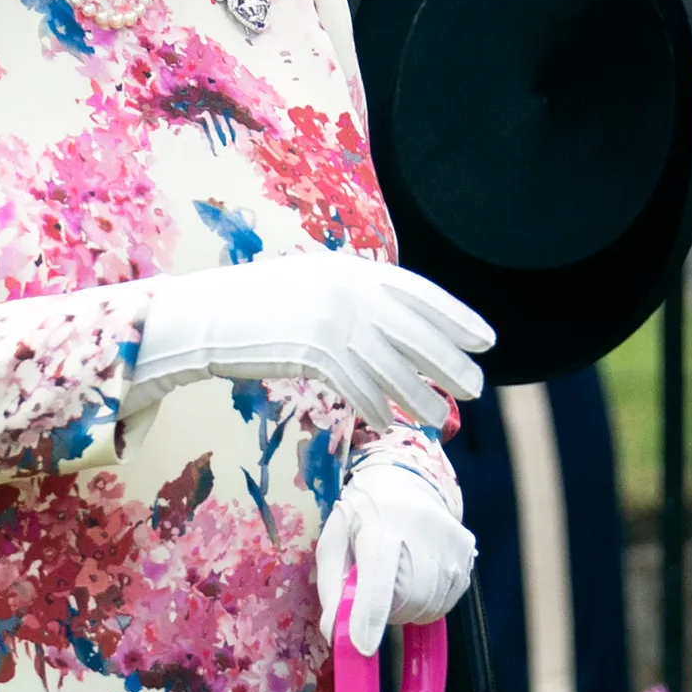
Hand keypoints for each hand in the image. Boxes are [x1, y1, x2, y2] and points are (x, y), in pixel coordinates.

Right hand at [126, 253, 492, 427]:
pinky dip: (377, 406)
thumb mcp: (311, 284)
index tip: (484, 339)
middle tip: (475, 386)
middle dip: (449, 362)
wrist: (206, 314)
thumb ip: (353, 296)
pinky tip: (390, 422)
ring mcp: (330, 323)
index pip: (419, 292)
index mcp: (351, 269)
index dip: (456, 317)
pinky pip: (356, 387)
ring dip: (419, 396)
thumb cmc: (258, 303)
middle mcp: (347, 292)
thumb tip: (395, 326)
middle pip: (413, 332)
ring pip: (390, 367)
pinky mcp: (311, 354)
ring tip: (441, 417)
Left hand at [317, 462, 475, 656]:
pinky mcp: (467, 550)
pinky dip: (428, 602)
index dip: (370, 616)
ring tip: (395, 581)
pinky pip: (448, 600)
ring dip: (408, 609)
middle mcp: (421, 532)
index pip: (378, 578)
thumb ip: (331, 587)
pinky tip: (416, 578)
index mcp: (379, 527)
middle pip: (409, 600)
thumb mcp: (334, 542)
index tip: (362, 648)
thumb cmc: (362, 515)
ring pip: (430, 606)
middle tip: (374, 596)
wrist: (405, 480)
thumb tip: (334, 633)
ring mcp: (450, 542)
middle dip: (388, 613)